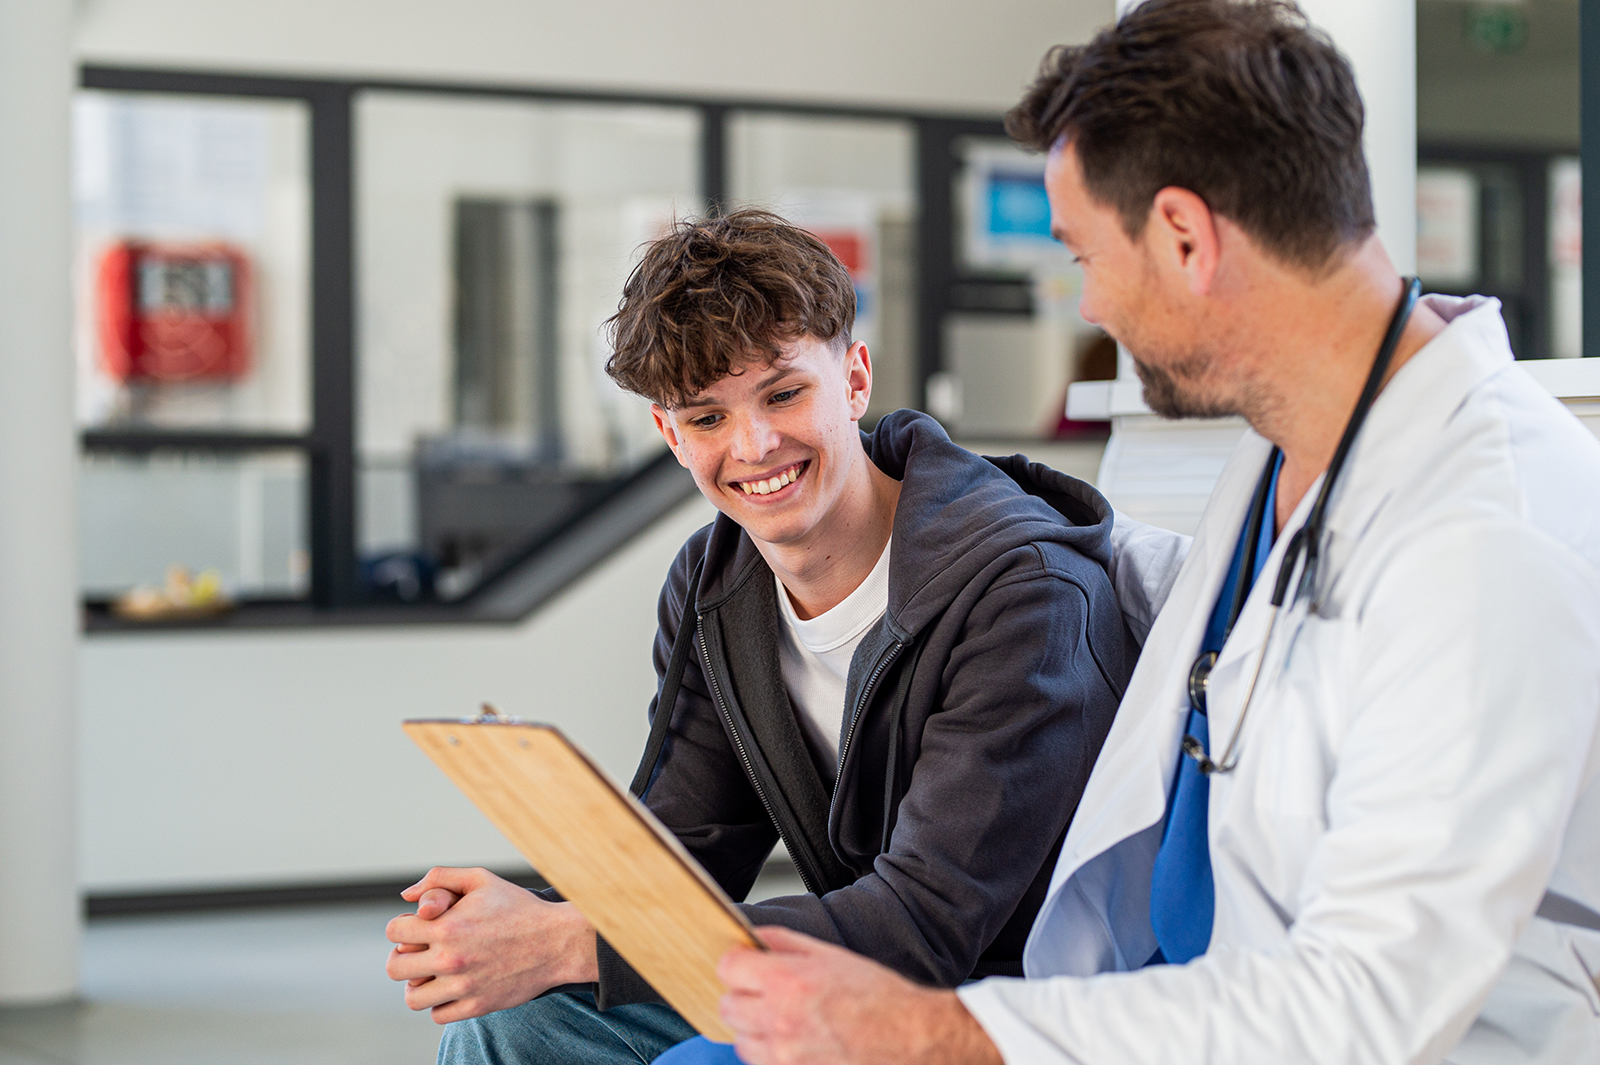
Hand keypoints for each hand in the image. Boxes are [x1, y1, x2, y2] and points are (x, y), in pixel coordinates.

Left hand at [385, 867, 597, 1022]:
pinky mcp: (477, 1005)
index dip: (403, 926)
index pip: (394, 931)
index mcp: (448, 925)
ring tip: (434, 973)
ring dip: (418, 984)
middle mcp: (450, 958)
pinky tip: (454, 986)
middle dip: (403, 957)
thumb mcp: (481, 879)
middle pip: (394, 968)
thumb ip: (439, 878)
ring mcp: (463, 985)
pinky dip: (441, 1002)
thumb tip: (405, 896)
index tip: (418, 927)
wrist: (557, 941)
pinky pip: (438, 1014)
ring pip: (412, 998)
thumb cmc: (518, 907)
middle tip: (420, 952)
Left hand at [717, 926, 1001, 1064]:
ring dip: (753, 1026)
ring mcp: (784, 1055)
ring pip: (740, 1039)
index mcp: (788, 982)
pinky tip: (793, 1038)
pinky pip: (760, 1062)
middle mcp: (779, 1020)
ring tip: (782, 1016)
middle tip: (764, 990)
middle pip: (728, 1006)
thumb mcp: (831, 954)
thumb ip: (785, 942)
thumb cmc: (879, 997)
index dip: (737, 962)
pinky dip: (768, 1051)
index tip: (746, 963)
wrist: (911, 1038)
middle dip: (742, 994)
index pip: (728, 967)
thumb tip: (753, 936)